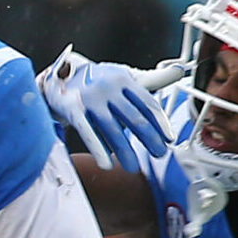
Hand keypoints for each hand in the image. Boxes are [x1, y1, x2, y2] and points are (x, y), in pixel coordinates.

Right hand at [41, 47, 183, 171]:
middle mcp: (108, 87)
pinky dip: (98, 150)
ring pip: (113, 129)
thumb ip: (151, 79)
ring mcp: (91, 99)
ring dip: (125, 151)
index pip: (147, 103)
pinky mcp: (73, 109)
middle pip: (134, 117)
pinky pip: (88, 133)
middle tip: (158, 154)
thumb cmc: (97, 81)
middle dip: (149, 138)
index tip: (169, 138)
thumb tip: (178, 71)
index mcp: (124, 79)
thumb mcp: (124, 76)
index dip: (160, 122)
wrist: (58, 78)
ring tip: (133, 166)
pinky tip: (107, 164)